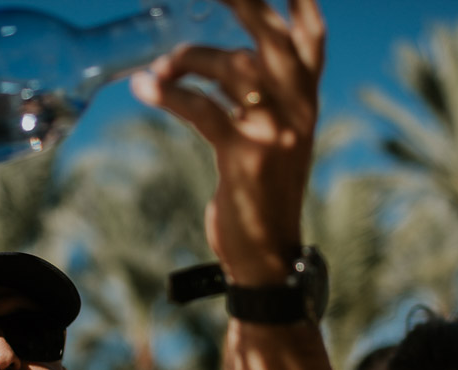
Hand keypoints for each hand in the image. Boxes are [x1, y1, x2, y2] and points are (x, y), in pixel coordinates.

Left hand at [130, 0, 321, 283]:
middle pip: (274, 38)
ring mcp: (276, 132)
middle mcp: (299, 110)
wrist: (267, 256)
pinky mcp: (245, 156)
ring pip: (234, 67)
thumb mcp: (273, 140)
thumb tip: (209, 59)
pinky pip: (203, 108)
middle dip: (242, 1)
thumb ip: (258, 98)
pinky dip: (169, 93)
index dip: (299, 3)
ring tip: (159, 68)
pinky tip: (144, 87)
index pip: (312, 38)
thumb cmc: (261, 194)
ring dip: (189, 58)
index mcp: (307, 102)